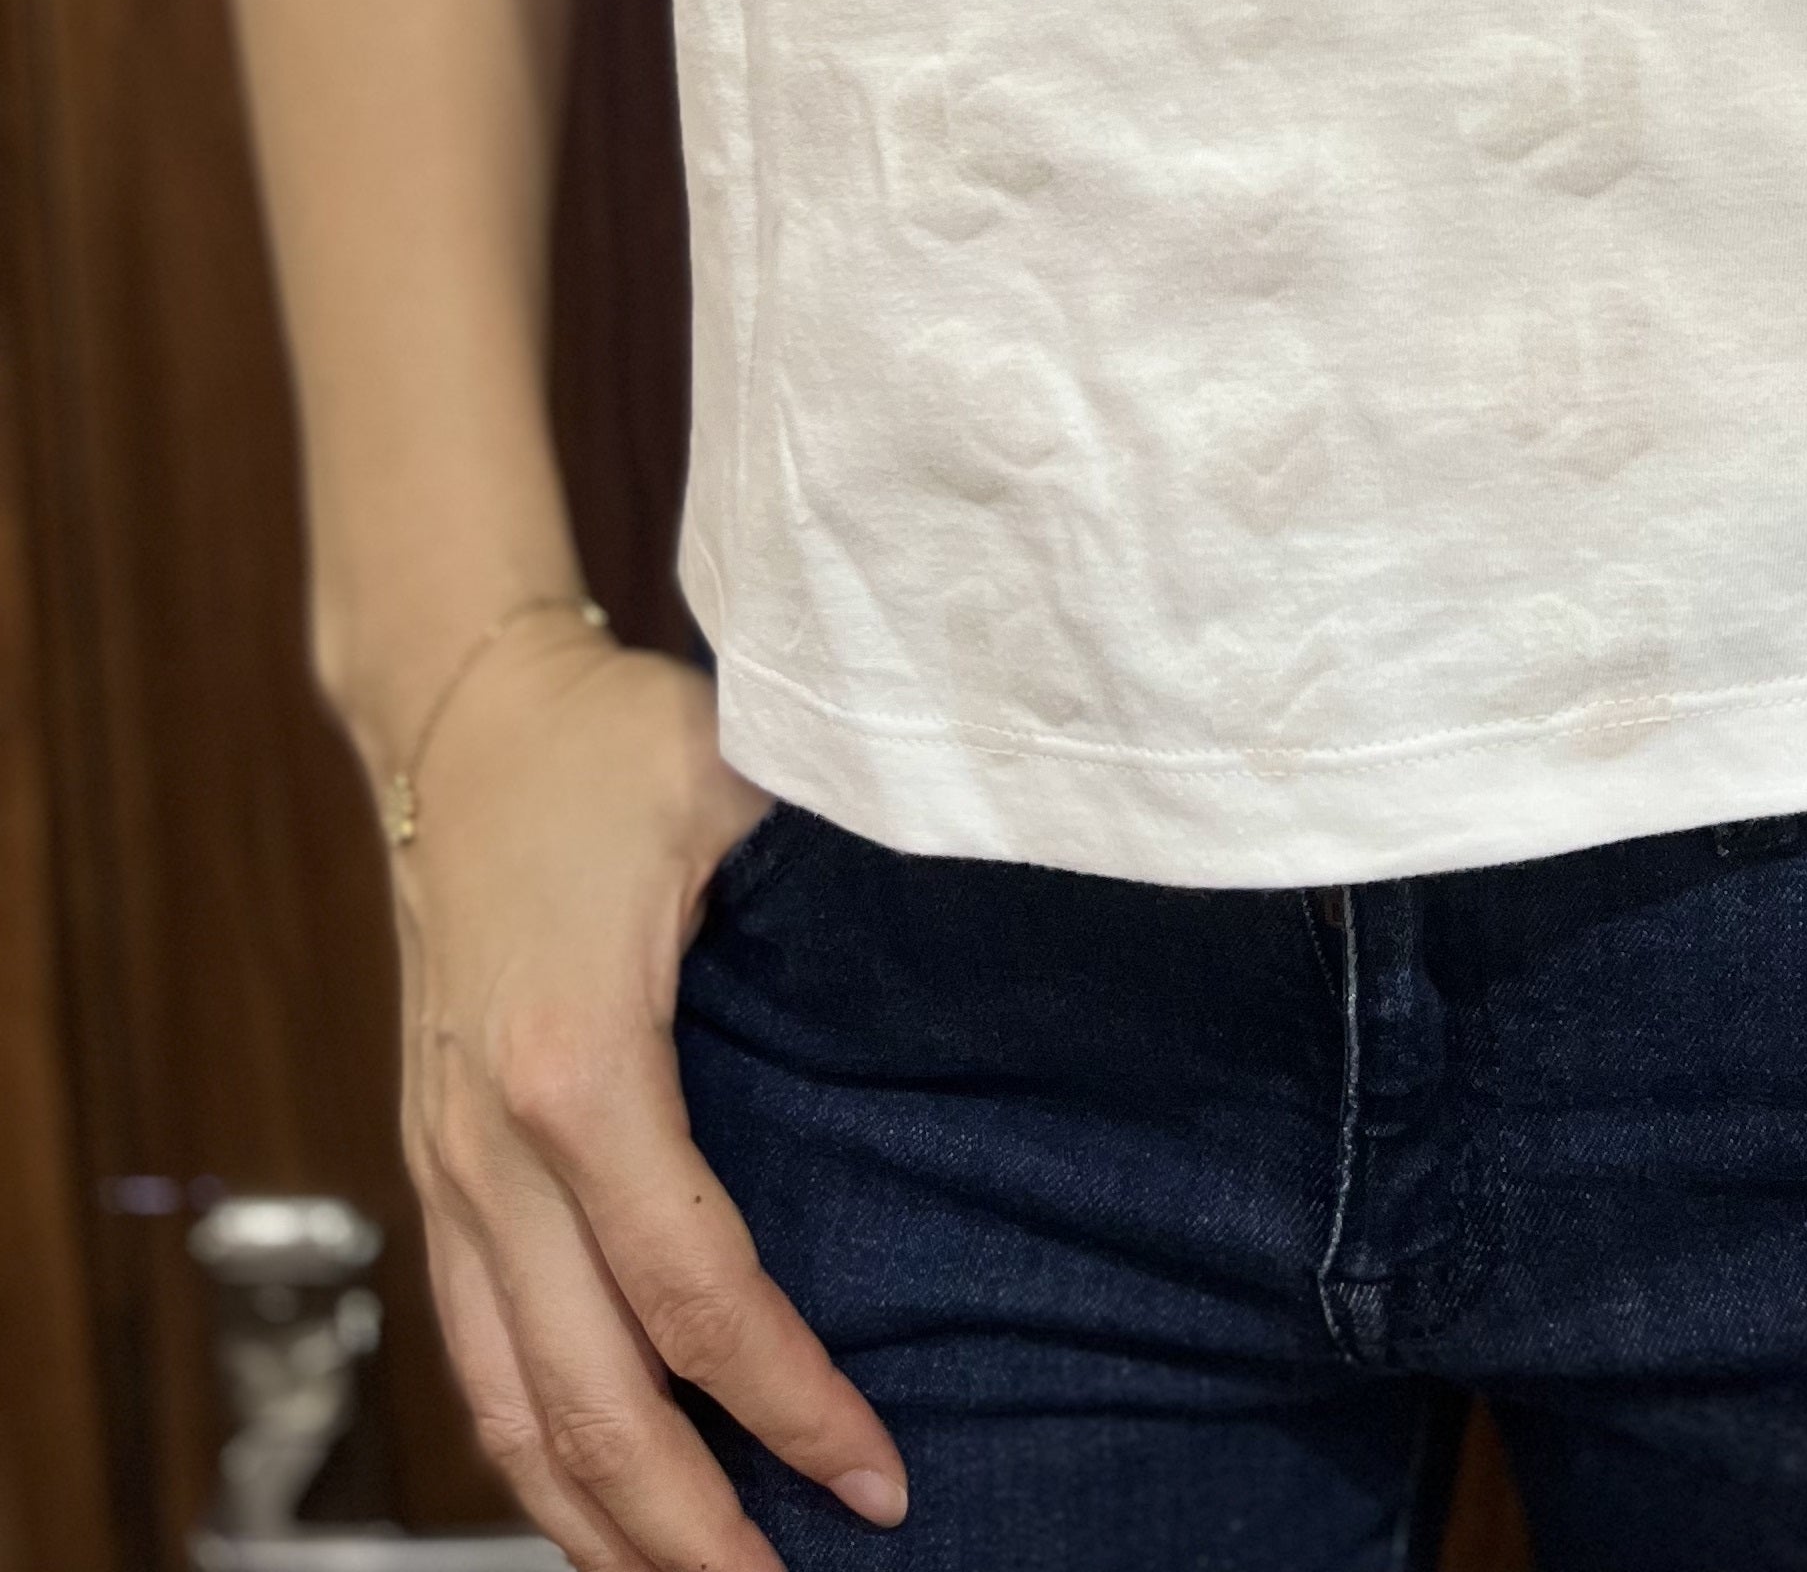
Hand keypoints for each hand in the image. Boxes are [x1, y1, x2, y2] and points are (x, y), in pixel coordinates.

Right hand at [382, 621, 907, 1571]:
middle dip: (688, 1533)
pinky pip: (472, 1356)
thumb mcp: (744, 785)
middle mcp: (490, 1147)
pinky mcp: (431, 1172)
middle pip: (584, 1402)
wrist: (459, 710)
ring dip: (598, 1527)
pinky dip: (534, 1456)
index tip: (882, 1480)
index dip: (789, 1406)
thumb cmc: (613, 743)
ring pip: (504, 1411)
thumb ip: (844, 878)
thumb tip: (982, 950)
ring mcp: (444, 1170)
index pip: (694, 1293)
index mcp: (579, 1065)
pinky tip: (601, 1505)